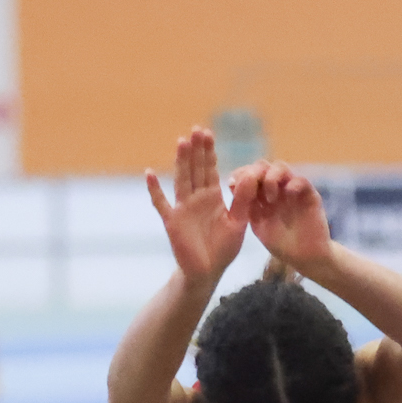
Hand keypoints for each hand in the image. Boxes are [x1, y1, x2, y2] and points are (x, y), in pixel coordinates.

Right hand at [144, 127, 249, 285]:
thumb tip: (252, 175)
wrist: (207, 272)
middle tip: (197, 129)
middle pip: (195, 169)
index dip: (208, 152)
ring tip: (182, 141)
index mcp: (212, 197)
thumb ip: (244, 201)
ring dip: (181, 162)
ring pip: (181, 180)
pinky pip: (161, 203)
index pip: (210, 169)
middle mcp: (196, 198)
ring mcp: (182, 208)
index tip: (208, 133)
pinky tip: (149, 174)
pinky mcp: (172, 221)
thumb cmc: (223, 249)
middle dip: (196, 150)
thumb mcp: (239, 223)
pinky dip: (155, 190)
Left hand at [236, 161, 333, 270]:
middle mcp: (276, 188)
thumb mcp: (258, 226)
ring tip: (270, 198)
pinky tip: (288, 196)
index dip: (240, 174)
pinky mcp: (309, 195)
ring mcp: (292, 189)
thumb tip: (234, 186)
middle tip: (251, 189)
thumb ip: (247, 207)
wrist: (305, 258)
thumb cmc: (281, 243)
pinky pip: (300, 180)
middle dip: (254, 173)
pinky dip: (292, 184)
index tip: (232, 186)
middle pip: (262, 165)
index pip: (248, 173)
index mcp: (260, 194)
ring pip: (280, 167)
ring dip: (271, 178)